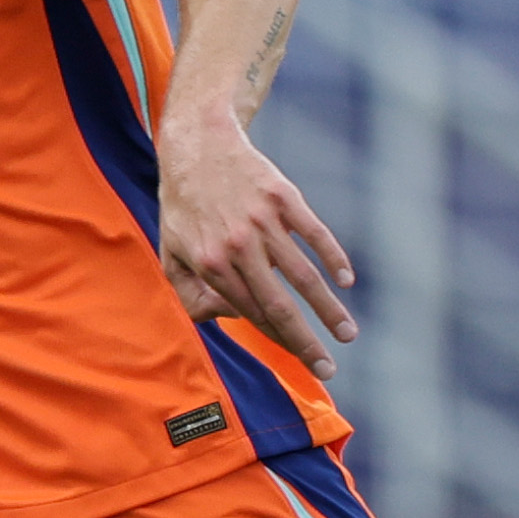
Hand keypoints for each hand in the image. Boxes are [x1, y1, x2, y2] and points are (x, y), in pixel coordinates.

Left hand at [155, 105, 356, 380]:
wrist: (199, 147)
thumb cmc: (183, 207)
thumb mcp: (171, 254)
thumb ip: (191, 296)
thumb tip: (227, 321)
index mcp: (210, 265)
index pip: (252, 315)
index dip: (279, 342)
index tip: (303, 361)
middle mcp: (238, 246)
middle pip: (279, 306)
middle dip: (306, 343)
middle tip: (328, 370)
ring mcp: (263, 221)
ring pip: (302, 275)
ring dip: (328, 310)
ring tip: (347, 335)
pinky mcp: (283, 198)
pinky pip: (314, 233)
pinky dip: (333, 258)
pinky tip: (345, 281)